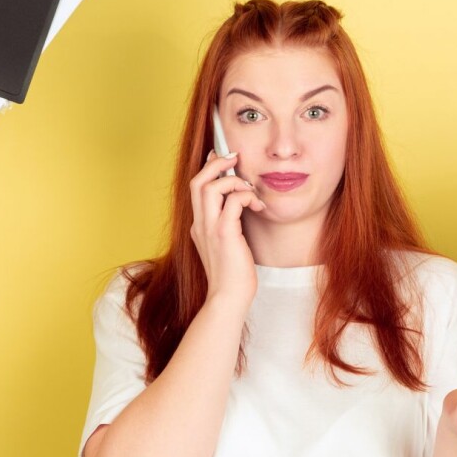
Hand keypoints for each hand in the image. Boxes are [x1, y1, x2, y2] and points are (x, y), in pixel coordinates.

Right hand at [189, 150, 265, 305]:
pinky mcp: (224, 234)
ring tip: (250, 188)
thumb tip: (240, 205)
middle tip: (235, 158)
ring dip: (233, 180)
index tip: (223, 158)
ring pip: (210, 187)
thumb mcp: (227, 245)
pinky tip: (259, 205)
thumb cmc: (233, 276)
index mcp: (199, 225)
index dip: (208, 168)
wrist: (228, 299)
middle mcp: (200, 224)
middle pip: (198, 181)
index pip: (196, 188)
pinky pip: (233, 201)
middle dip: (216, 164)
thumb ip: (228, 225)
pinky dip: (247, 196)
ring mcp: (209, 229)